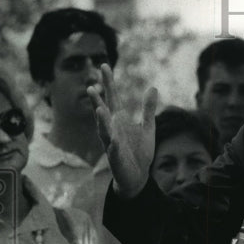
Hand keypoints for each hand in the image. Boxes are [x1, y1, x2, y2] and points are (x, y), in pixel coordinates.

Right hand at [87, 64, 157, 198]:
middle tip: (90, 87)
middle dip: (97, 100)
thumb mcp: (148, 127)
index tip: (104, 66)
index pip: (112, 98)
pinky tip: (113, 139)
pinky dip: (113, 144)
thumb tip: (153, 87)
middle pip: (103, 112)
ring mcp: (112, 144)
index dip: (108, 83)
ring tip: (99, 108)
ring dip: (101, 120)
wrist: (138, 177)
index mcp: (119, 120)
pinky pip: (113, 150)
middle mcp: (112, 129)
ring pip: (104, 131)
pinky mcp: (116, 158)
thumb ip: (148, 109)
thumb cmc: (139, 152)